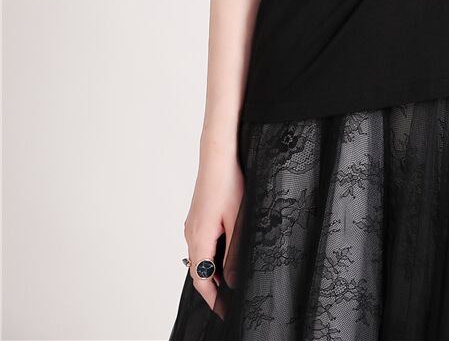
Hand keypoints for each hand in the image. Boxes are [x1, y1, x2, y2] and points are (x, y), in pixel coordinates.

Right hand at [183, 154, 243, 306]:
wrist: (218, 156)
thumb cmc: (228, 184)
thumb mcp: (237, 221)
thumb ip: (235, 254)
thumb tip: (234, 281)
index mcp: (199, 238)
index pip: (203, 279)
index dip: (213, 299)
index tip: (224, 313)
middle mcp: (191, 234)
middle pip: (199, 271)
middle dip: (213, 290)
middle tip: (229, 303)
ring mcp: (192, 225)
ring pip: (201, 258)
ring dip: (213, 273)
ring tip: (231, 285)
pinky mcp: (197, 218)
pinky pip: (202, 245)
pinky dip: (212, 257)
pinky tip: (226, 257)